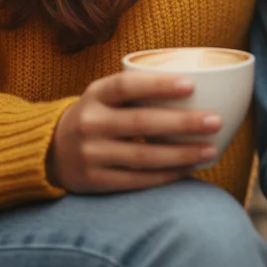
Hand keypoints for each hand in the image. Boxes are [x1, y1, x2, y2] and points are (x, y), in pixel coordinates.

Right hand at [47, 71, 221, 192]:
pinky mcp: (95, 182)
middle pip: (141, 122)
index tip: (191, 85)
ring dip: (181, 154)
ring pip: (143, 156)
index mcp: (95, 94)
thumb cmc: (96, 115)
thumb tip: (194, 85)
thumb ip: (136, 89)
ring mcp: (91, 155)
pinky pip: (137, 180)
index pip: (126, 86)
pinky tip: (188, 169)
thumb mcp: (104, 95)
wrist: (50, 152)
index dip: (158, 85)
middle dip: (182, 122)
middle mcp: (90, 123)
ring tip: (211, 150)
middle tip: (215, 121)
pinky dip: (165, 176)